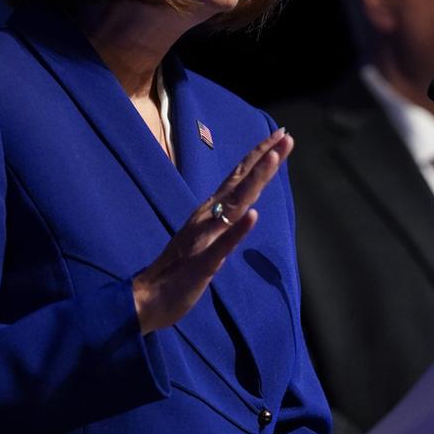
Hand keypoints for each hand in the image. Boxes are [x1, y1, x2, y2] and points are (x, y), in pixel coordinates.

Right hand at [132, 127, 293, 333]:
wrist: (147, 298)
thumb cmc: (179, 268)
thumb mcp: (207, 237)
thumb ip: (223, 219)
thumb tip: (245, 203)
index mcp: (210, 211)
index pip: (239, 177)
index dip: (260, 156)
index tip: (281, 135)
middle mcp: (207, 216)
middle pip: (240, 182)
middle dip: (264, 157)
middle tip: (286, 136)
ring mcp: (204, 238)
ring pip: (234, 205)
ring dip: (254, 181)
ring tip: (273, 158)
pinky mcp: (202, 263)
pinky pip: (222, 245)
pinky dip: (238, 230)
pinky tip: (253, 215)